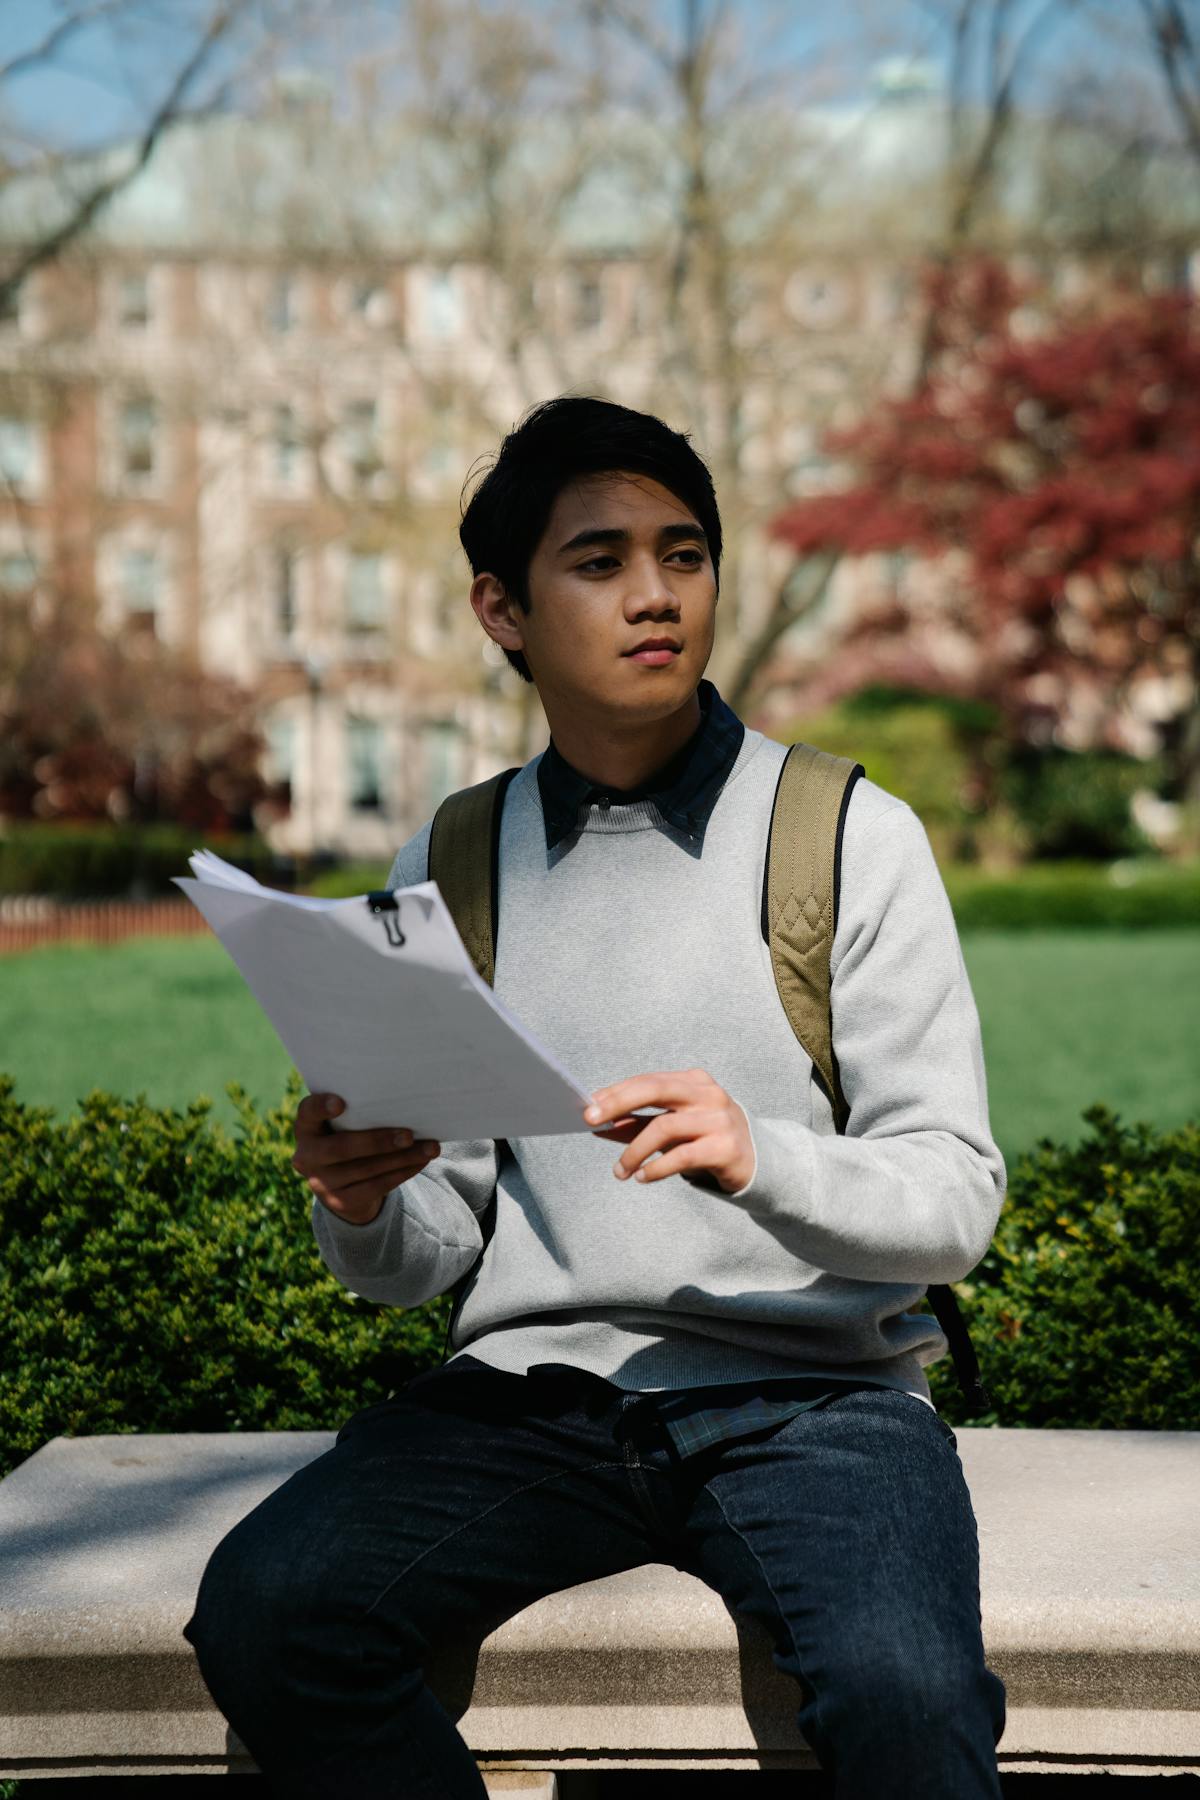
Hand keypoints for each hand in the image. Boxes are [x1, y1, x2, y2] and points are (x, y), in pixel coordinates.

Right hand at [293, 1093, 440, 1226]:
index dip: (321, 1107)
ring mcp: (321, 1183)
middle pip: (342, 1148)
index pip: (307, 1112)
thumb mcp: (345, 1125)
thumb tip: (405, 1103)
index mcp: (306, 1128)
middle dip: (378, 1141)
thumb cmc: (351, 1136)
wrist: (343, 1184)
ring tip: (430, 1147)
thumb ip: (359, 1114)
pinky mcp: (340, 1202)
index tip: (341, 1102)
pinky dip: (402, 1173)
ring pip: (365, 1169)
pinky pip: (376, 1186)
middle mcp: (307, 1156)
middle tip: (409, 1135)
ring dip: (402, 1158)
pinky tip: (420, 1162)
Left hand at [584, 1068, 754, 1194]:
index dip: (615, 1092)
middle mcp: (708, 1094)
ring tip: (620, 1171)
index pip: (648, 1081)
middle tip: (591, 1121)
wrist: (757, 1162)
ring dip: (635, 1150)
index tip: (587, 1106)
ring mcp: (719, 1119)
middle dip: (618, 1103)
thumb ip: (637, 1125)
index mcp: (694, 1081)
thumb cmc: (706, 1140)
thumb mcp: (672, 1129)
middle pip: (655, 1090)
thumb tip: (598, 1125)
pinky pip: (682, 1156)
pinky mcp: (726, 1148)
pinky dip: (657, 1168)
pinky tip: (644, 1177)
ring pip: (665, 1127)